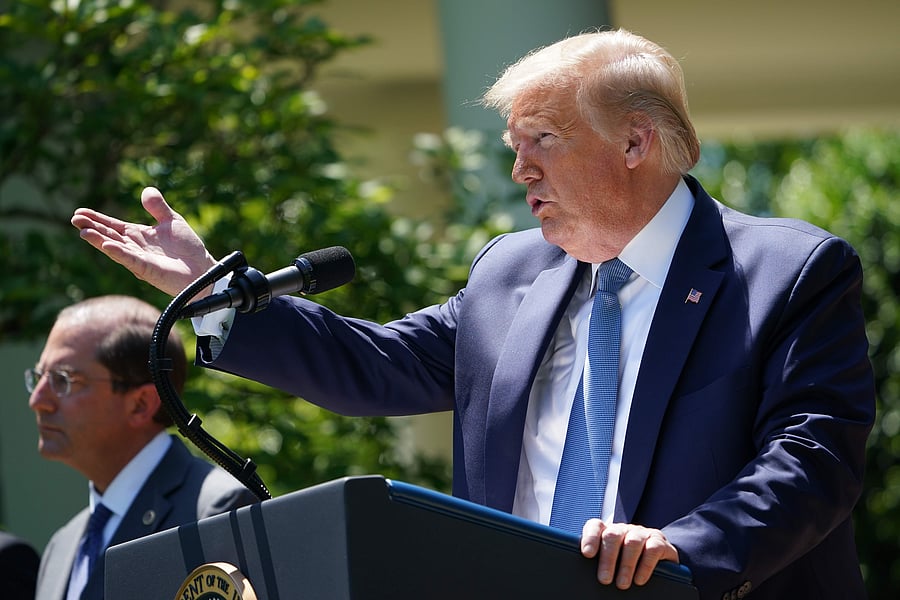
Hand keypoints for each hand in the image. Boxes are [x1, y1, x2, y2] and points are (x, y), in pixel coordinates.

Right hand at [71, 187, 217, 296]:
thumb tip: (146, 190)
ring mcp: (139, 259)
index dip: (97, 219)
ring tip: (84, 232)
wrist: (203, 269)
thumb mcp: (173, 221)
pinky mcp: (148, 269)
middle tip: (75, 219)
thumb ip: (158, 207)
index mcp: (139, 235)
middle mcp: (135, 247)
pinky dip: (119, 253)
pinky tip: (107, 245)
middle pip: (109, 235)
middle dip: (92, 228)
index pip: (113, 225)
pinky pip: (130, 260)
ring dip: (100, 240)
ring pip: (116, 248)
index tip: (80, 211)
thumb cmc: (188, 249)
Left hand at [581, 519, 678, 588]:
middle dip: (608, 558)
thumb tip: (588, 578)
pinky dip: (645, 566)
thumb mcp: (612, 564)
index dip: (590, 538)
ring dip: (626, 565)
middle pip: (612, 535)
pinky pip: (652, 549)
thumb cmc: (627, 567)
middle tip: (604, 579)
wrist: (660, 565)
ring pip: (632, 542)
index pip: (595, 527)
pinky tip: (639, 580)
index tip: (587, 554)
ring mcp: (642, 534)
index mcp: (608, 532)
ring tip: (622, 584)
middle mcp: (624, 530)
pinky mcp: (660, 542)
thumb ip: (600, 564)